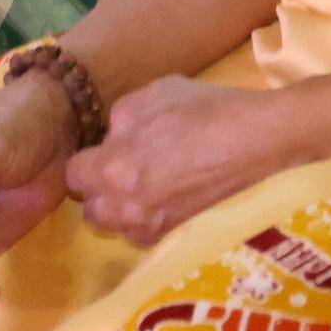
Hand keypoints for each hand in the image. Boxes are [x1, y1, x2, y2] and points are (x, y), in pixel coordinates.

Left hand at [62, 75, 297, 249]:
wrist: (256, 140)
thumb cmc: (203, 110)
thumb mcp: (151, 95)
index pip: (74, 176)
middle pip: (93, 210)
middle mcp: (127, 207)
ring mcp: (155, 227)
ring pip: (120, 226)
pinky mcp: (180, 235)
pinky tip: (170, 196)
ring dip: (125, 208)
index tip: (104, 150)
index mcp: (113, 170)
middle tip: (123, 168)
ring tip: (149, 184)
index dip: (87, 159)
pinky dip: (151, 219)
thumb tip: (112, 140)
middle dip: (101, 190)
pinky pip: (149, 234)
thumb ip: (119, 119)